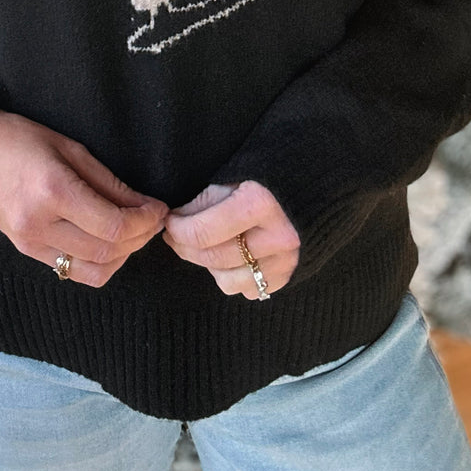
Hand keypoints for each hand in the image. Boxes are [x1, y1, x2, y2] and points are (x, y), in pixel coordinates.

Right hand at [0, 102, 167, 287]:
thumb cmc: (19, 137)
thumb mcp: (69, 147)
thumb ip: (108, 181)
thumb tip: (144, 205)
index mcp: (53, 191)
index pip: (113, 225)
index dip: (145, 221)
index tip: (159, 209)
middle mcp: (39, 224)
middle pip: (107, 251)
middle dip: (140, 238)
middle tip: (153, 220)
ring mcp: (29, 243)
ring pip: (92, 270)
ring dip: (122, 257)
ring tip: (134, 232)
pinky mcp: (25, 251)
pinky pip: (71, 270)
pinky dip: (98, 262)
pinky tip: (106, 241)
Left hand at [162, 180, 299, 299]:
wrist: (301, 193)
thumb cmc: (257, 181)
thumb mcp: (227, 180)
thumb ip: (199, 203)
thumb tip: (175, 223)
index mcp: (259, 205)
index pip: (202, 232)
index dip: (177, 229)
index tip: (169, 221)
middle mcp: (277, 237)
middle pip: (213, 258)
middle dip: (185, 247)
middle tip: (175, 235)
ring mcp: (284, 262)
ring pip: (227, 281)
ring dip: (208, 265)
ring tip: (205, 245)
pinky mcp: (287, 277)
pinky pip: (246, 290)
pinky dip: (232, 276)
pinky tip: (231, 255)